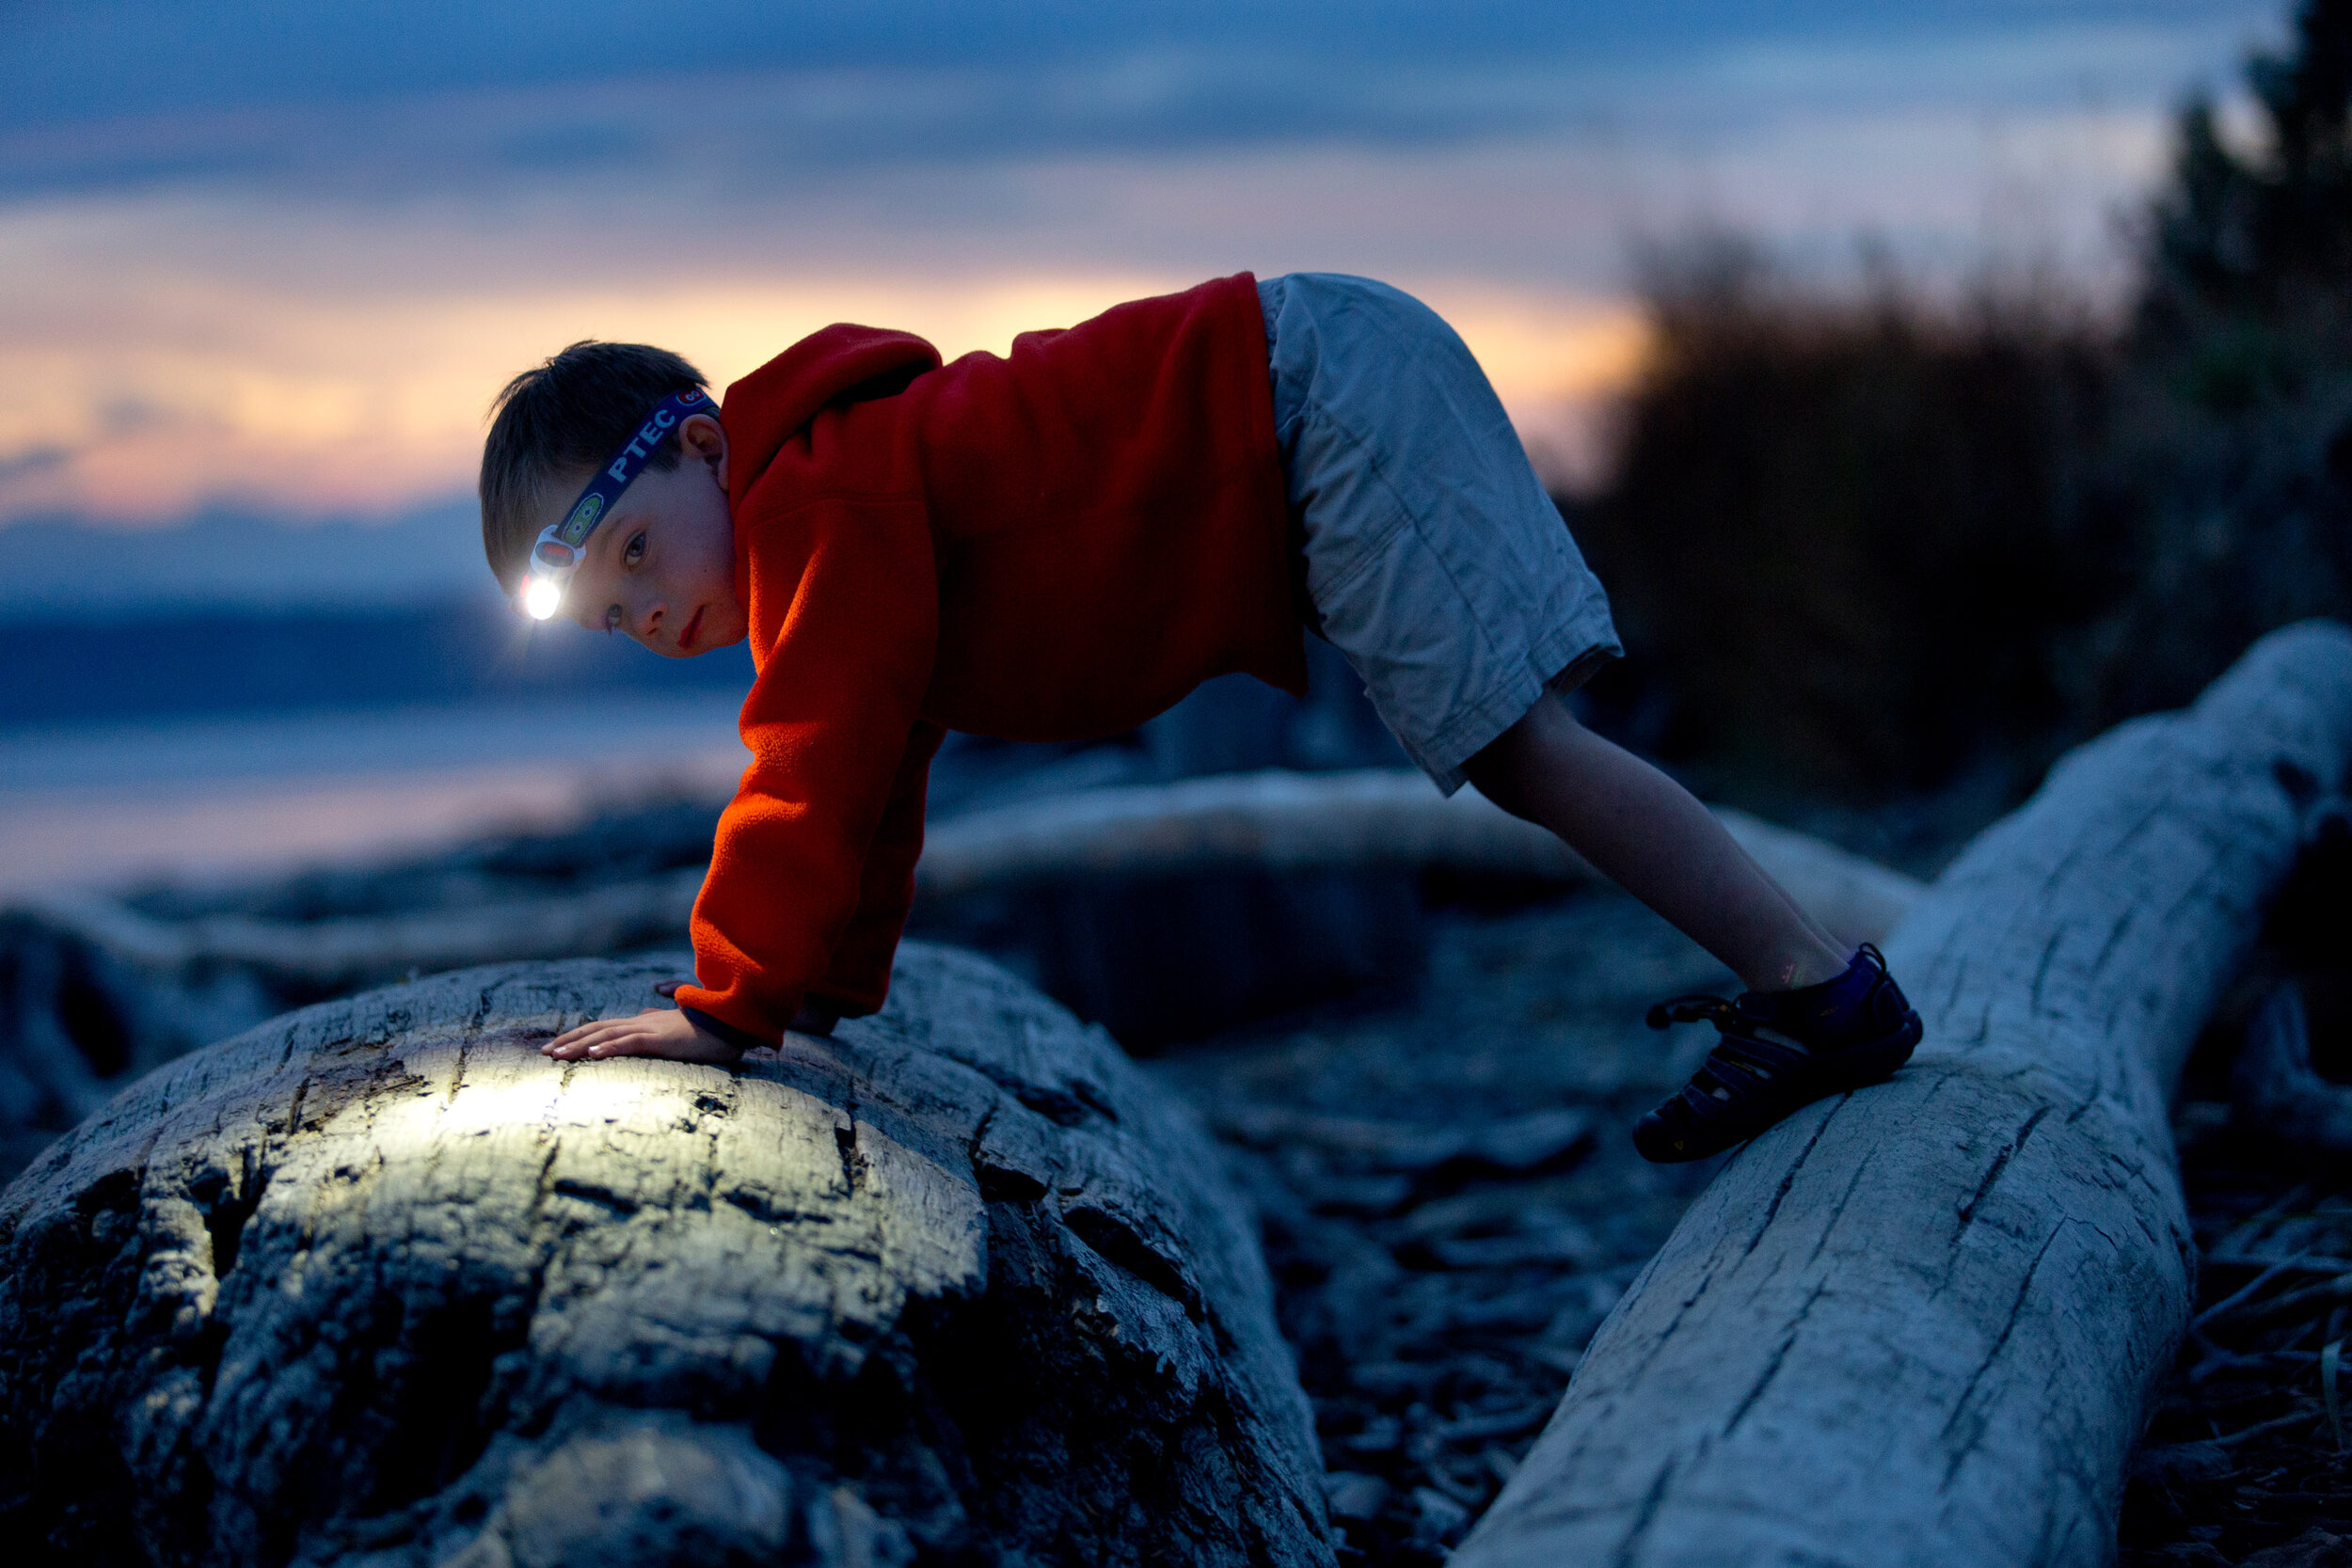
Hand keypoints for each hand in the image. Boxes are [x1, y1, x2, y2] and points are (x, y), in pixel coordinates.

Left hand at [541, 999, 741, 1063]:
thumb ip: (662, 1016)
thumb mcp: (681, 1022)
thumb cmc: (710, 1026)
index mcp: (645, 1022)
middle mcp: (642, 1022)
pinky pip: (630, 1043)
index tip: (557, 1046)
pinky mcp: (661, 1039)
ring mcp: (651, 1029)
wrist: (732, 1022)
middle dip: (568, 1041)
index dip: (578, 1035)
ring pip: (607, 1035)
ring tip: (557, 1056)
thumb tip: (648, 1010)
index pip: (604, 1027)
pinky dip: (608, 1047)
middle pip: (597, 1029)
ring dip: (579, 1045)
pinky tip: (591, 1054)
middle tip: (544, 1053)